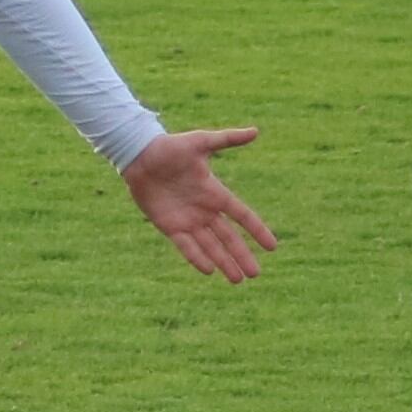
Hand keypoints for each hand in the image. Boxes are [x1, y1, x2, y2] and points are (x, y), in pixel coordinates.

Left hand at [123, 127, 276, 282]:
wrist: (139, 156)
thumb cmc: (170, 147)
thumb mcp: (201, 142)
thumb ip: (228, 139)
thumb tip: (255, 131)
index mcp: (215, 193)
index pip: (242, 215)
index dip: (257, 230)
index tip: (272, 247)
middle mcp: (204, 210)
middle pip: (228, 237)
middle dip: (241, 255)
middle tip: (255, 274)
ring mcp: (187, 220)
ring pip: (210, 246)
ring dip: (223, 262)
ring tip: (237, 280)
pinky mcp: (169, 226)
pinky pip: (186, 246)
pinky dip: (197, 257)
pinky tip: (209, 271)